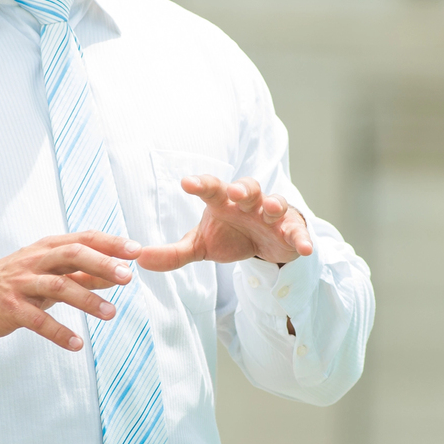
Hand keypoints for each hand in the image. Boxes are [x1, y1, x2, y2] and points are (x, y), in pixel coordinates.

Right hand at [0, 231, 139, 351]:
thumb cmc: (19, 281)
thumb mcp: (50, 271)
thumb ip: (83, 273)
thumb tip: (119, 274)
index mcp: (48, 247)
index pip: (84, 239)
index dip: (111, 244)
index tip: (137, 251)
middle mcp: (36, 261)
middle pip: (72, 255)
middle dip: (102, 265)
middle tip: (128, 278)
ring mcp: (22, 283)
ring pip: (58, 286)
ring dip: (86, 300)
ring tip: (111, 314)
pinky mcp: (11, 307)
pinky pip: (37, 320)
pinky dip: (58, 332)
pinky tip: (76, 344)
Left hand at [134, 176, 313, 270]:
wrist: (264, 245)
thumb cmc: (229, 235)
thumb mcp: (200, 245)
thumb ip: (173, 254)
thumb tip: (138, 260)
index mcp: (223, 202)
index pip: (211, 188)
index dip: (200, 184)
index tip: (186, 183)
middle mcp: (248, 203)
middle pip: (246, 187)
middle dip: (241, 187)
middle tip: (233, 191)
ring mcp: (272, 215)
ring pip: (274, 203)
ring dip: (273, 204)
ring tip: (271, 209)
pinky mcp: (291, 231)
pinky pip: (297, 232)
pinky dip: (302, 238)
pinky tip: (305, 248)